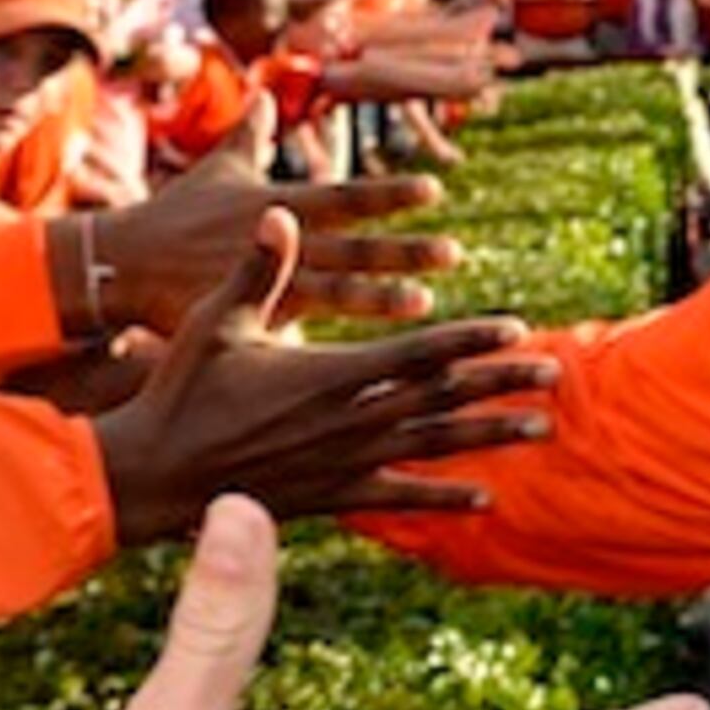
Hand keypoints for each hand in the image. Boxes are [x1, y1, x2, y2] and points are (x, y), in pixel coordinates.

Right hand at [78, 101, 455, 331]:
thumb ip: (249, 133)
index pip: (343, 196)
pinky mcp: (251, 326)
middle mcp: (277, 245)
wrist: (120, 268)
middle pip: (351, 249)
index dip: (388, 193)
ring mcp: (266, 288)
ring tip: (425, 303)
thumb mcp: (215, 169)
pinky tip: (366, 360)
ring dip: (382, 300)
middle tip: (453, 252)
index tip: (434, 188)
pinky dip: (333, 345)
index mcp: (275, 205)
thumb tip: (265, 91)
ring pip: (335, 296)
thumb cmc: (171, 214)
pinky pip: (300, 336)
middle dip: (402, 251)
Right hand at [84, 211, 550, 540]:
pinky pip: (399, 498)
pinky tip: (484, 498)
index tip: (516, 327)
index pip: (417, 353)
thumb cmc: (182, 389)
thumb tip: (279, 210)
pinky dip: (443, 497)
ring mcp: (343, 464)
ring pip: (432, 445)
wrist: (154, 473)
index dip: (470, 339)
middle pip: (441, 397)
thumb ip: (258, 268)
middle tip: (554, 372)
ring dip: (489, 435)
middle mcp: (347, 422)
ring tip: (542, 428)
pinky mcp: (332, 496)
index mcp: (328, 375)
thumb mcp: (216, 320)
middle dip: (499, 382)